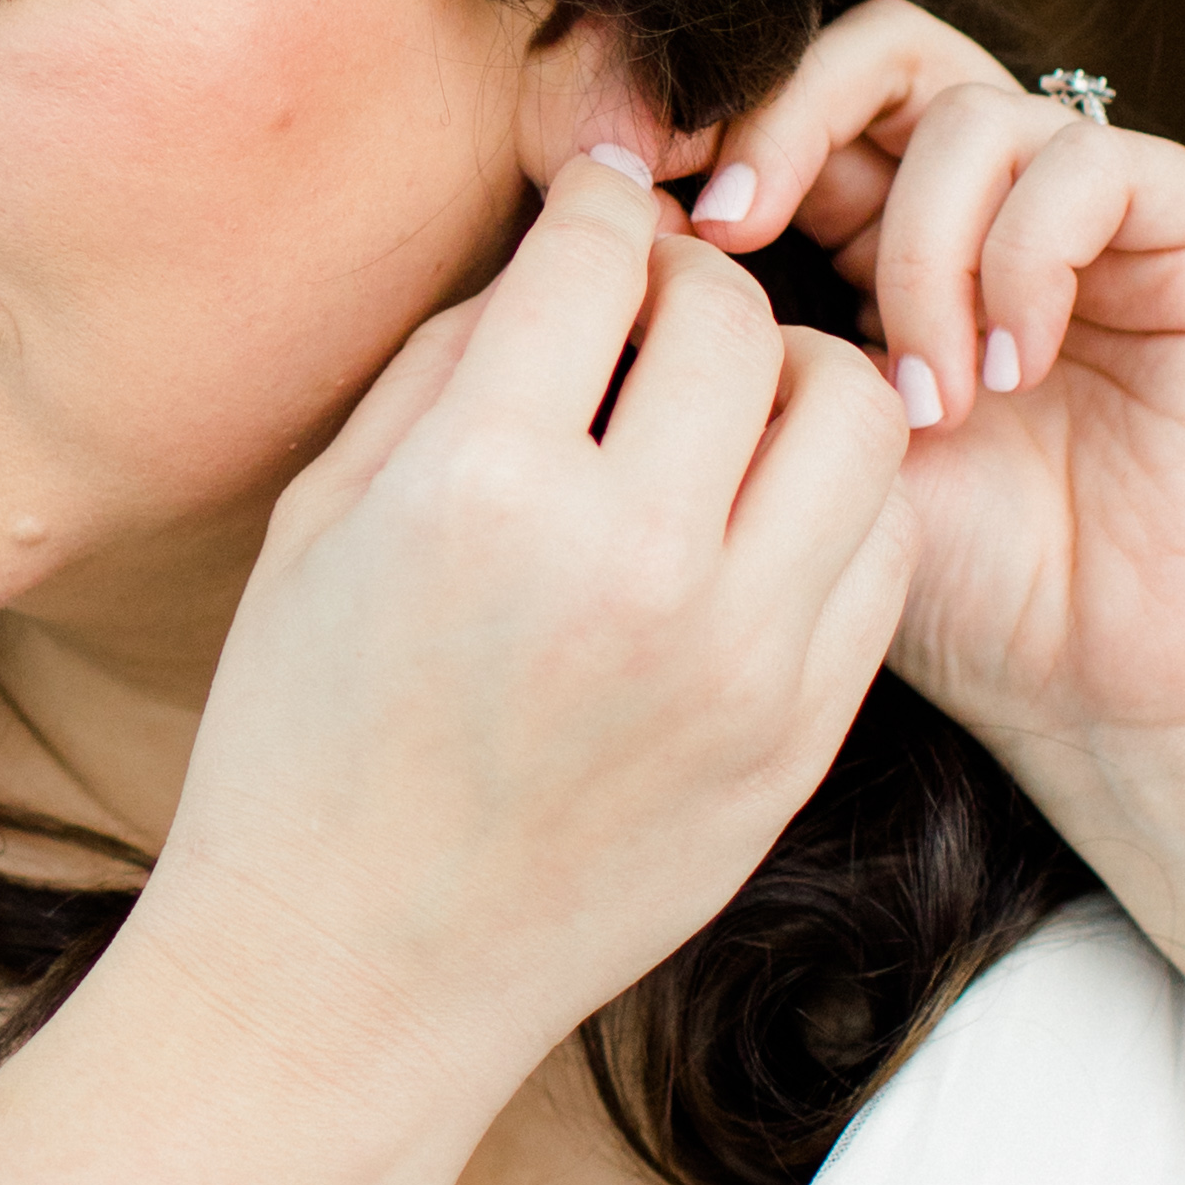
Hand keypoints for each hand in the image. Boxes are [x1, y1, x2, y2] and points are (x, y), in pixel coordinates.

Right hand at [145, 155, 917, 1118]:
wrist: (353, 977)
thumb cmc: (306, 742)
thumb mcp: (323, 519)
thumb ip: (451, 362)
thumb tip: (570, 256)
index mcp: (484, 490)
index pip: (602, 256)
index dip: (600, 207)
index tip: (595, 212)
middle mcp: (631, 566)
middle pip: (741, 321)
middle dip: (694, 281)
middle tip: (653, 305)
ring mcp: (737, 664)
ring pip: (856, 418)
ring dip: (792, 379)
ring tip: (726, 407)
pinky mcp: (796, 742)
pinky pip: (878, 556)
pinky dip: (830, 504)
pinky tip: (755, 518)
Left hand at [673, 0, 1184, 841]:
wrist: (1118, 702)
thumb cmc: (958, 602)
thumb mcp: (809, 451)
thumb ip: (744, 328)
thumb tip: (621, 217)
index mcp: (898, 234)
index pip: (804, 100)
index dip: (718, 126)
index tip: (645, 209)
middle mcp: (1008, 200)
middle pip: (883, 51)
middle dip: (786, 119)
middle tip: (728, 226)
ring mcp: (1121, 210)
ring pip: (976, 112)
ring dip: (919, 252)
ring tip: (925, 400)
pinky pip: (1092, 166)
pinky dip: (1024, 260)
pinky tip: (1011, 373)